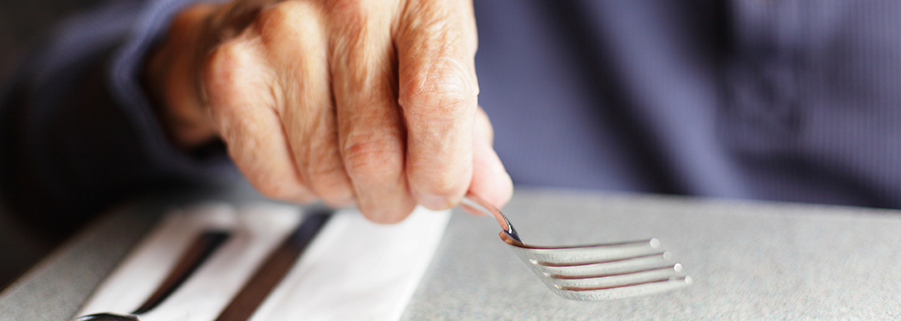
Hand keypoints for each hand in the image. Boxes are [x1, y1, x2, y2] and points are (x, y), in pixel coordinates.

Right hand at [145, 0, 511, 222]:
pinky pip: (277, 177)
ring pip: (327, 173)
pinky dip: (301, 188)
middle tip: (395, 190)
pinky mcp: (232, 70)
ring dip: (348, 193)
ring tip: (349, 160)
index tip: (440, 190)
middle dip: (393, 198)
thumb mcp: (435, 62)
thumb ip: (465, 127)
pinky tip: (308, 151)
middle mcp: (347, 4)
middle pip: (376, 152)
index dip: (443, 168)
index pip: (438, 99)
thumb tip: (487, 190)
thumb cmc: (371, 36)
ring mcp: (281, 33)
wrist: (278, 5)